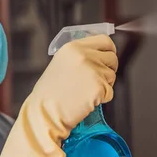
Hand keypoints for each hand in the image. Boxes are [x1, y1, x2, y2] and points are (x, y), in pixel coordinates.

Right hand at [0, 35, 117, 156]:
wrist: (43, 115)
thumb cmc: (49, 95)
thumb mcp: (61, 66)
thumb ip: (80, 56)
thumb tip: (101, 53)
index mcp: (72, 47)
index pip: (105, 40)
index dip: (108, 51)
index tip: (106, 58)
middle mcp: (83, 55)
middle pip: (113, 57)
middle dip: (108, 69)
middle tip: (95, 81)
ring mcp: (91, 71)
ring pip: (112, 75)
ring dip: (104, 85)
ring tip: (84, 92)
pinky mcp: (97, 87)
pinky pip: (110, 92)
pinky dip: (102, 98)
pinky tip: (86, 101)